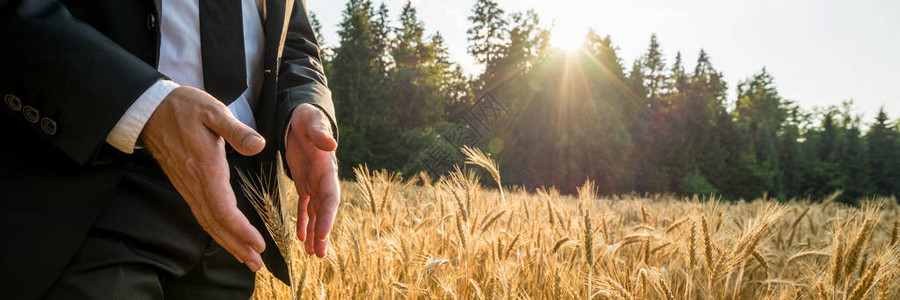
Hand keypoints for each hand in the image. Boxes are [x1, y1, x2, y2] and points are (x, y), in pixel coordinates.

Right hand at [140, 86, 265, 270]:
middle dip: (237, 245)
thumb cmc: (184, 108)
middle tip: (256, 263)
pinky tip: (227, 237)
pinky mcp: (185, 185)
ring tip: (246, 258)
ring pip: (207, 222)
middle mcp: (195, 183)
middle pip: (216, 223)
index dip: (240, 230)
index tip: (258, 244)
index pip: (223, 209)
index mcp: (205, 168)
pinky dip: (216, 230)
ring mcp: (188, 186)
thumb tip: (258, 145)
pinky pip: (201, 214)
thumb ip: (236, 130)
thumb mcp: (213, 111)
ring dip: (227, 242)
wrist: (151, 109)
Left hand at [285, 103, 339, 257]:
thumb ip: (320, 132)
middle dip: (323, 233)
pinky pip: (305, 206)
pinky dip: (304, 222)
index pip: (330, 197)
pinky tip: (300, 239)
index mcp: (327, 168)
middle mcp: (324, 179)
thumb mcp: (312, 121)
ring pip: (316, 213)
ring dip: (314, 233)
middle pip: (325, 211)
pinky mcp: (305, 183)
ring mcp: (315, 183)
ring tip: (311, 253)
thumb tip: (332, 143)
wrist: (303, 116)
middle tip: (320, 254)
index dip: (328, 216)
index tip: (323, 233)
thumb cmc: (308, 117)